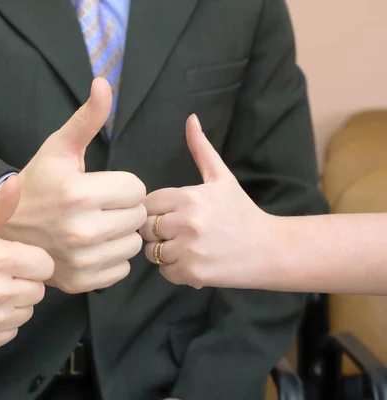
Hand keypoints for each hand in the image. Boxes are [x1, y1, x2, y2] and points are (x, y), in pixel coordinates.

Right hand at [0, 78, 146, 293]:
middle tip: (98, 206)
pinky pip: (121, 269)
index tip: (100, 186)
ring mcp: (80, 260)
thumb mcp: (58, 149)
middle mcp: (80, 229)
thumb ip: (87, 118)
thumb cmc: (36, 185)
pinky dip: (112, 259)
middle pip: (137, 217)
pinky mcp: (81, 282)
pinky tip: (92, 247)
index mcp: (78, 193)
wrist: (6, 229)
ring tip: (95, 226)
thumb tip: (104, 82)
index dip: (122, 185)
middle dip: (123, 208)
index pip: (137, 189)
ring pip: (133, 244)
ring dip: (120, 234)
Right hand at [0, 176, 53, 349]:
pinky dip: (3, 322)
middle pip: (38, 290)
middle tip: (2, 274)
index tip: (16, 258)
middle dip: (25, 281)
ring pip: (27, 312)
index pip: (45, 265)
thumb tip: (16, 182)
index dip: (33, 260)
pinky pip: (11, 332)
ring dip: (16, 302)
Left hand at [139, 114, 275, 288]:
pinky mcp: (192, 273)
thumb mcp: (222, 178)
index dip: (157, 210)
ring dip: (165, 252)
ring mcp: (189, 249)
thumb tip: (191, 118)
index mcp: (189, 197)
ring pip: (152, 252)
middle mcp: (187, 222)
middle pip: (146, 228)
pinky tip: (195, 262)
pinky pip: (164, 272)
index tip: (173, 214)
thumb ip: (201, 149)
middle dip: (158, 231)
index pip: (147, 203)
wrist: (270, 250)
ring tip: (189, 247)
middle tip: (180, 233)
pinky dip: (175, 271)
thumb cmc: (241, 212)